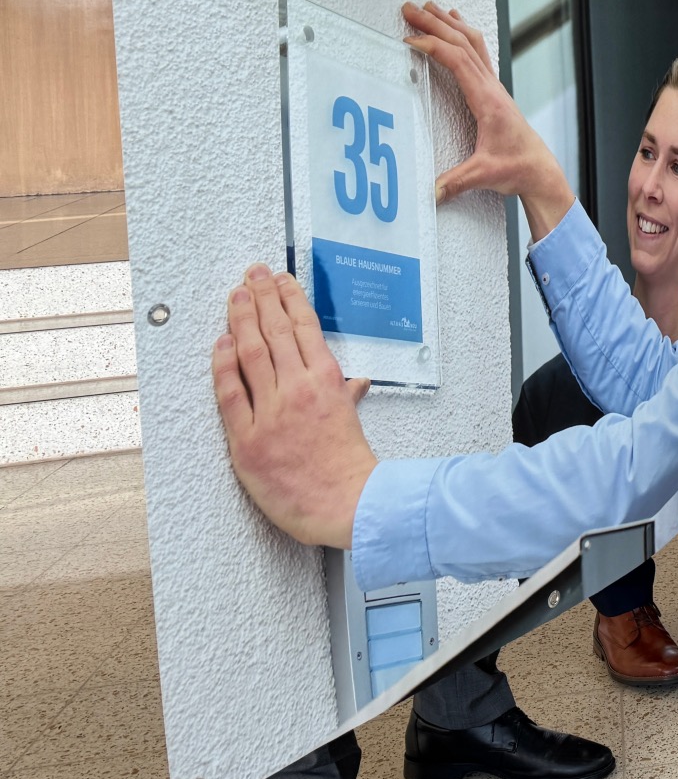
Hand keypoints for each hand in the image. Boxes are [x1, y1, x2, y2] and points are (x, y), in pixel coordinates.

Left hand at [212, 264, 376, 548]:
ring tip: (235, 296)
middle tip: (252, 274)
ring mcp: (272, 411)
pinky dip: (223, 366)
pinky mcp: (248, 439)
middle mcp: (299, 388)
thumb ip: (347, 397)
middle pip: (275, 331)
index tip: (280, 281)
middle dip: (262, 297)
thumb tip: (355, 383)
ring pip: (251, 354)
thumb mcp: (352, 421)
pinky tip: (221, 343)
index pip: (304, 328)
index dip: (290, 299)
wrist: (346, 503)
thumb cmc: (351, 467)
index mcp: (327, 381)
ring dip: (242, 319)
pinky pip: (230, 395)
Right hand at [401, 1, 575, 238]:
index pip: (458, 62)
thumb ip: (456, 182)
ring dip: (449, 23)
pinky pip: (478, 53)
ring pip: (473, 43)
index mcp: (488, 100)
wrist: (539, 169)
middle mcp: (492, 88)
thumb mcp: (484, 175)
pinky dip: (463, 34)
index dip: (433, 47)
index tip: (410, 39)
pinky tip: (456, 25)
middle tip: (410, 8)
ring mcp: (494, 87)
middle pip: (463, 44)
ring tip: (429, 7)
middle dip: (435, 24)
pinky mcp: (492, 91)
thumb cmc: (517, 167)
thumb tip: (429, 192)